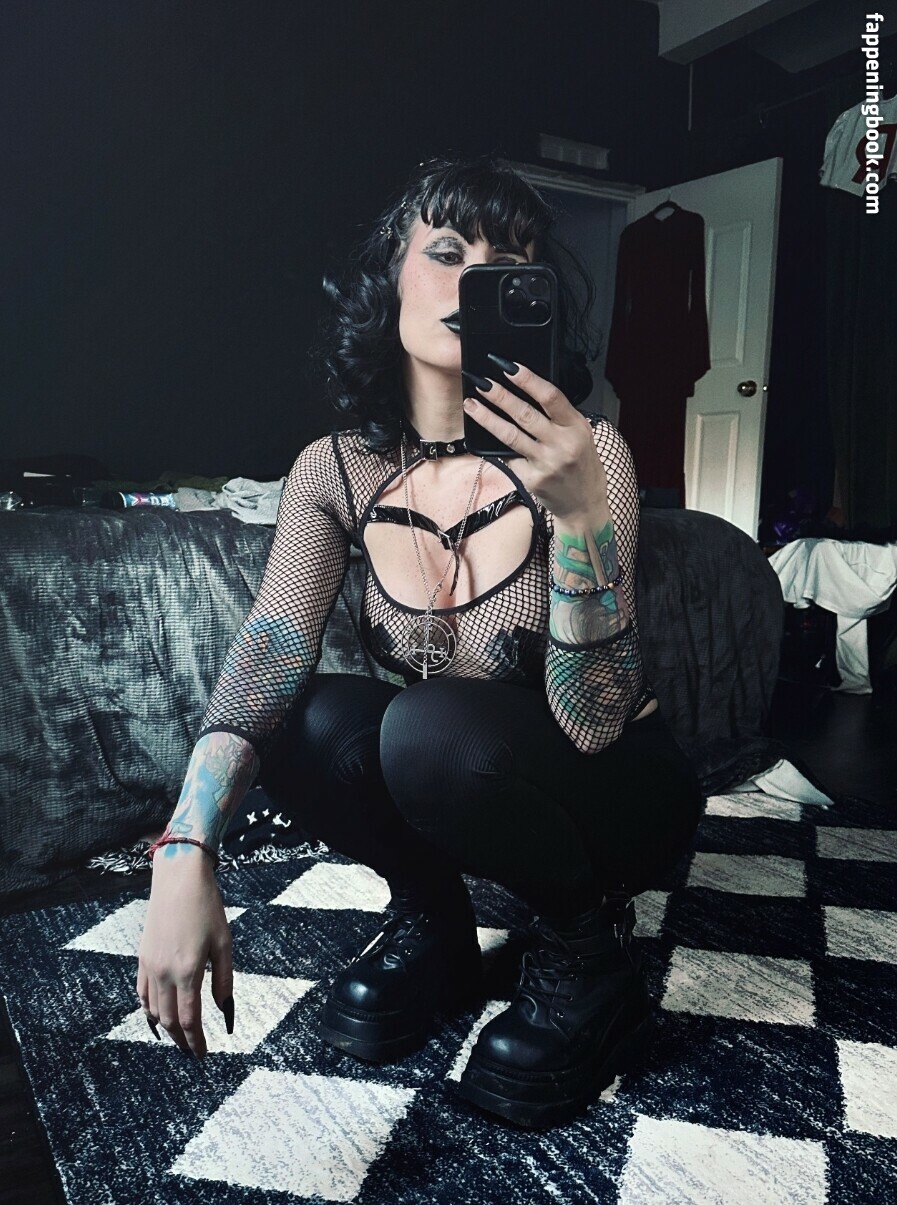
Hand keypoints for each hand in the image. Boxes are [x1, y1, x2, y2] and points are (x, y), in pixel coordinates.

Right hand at [136, 848, 233, 1057]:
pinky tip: (158, 1017)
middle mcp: (164, 973)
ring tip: (180, 1039)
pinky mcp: (142, 957)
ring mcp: (149, 966)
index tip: (204, 1055)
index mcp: (188, 971)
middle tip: (193, 1052)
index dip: (196, 1043)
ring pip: (153, 1010)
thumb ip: (224, 981)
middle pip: (169, 1020)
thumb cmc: (207, 908)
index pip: (189, 1021)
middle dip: (181, 1041)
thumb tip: (225, 1013)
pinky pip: (142, 993)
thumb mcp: (224, 944)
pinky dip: (149, 1011)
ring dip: (166, 1029)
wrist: (178, 879)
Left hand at [462, 358, 607, 522]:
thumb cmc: (581, 466)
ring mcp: (546, 463)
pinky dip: (496, 446)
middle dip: (500, 395)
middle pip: (525, 414)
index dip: (528, 380)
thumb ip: (560, 417)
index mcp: (577, 427)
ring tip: (471, 405)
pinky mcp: (532, 479)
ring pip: (510, 435)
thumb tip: (528, 393)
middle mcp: (562, 444)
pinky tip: (484, 438)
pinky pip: (509, 457)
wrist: (584, 504)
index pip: (550, 397)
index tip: (508, 367)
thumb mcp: (581, 435)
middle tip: (481, 382)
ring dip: (487, 418)